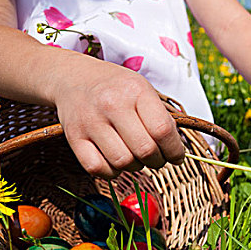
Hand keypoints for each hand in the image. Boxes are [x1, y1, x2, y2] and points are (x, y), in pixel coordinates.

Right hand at [53, 55, 184, 178]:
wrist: (73, 77)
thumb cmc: (117, 88)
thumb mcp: (144, 90)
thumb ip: (162, 118)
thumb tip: (176, 151)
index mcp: (135, 90)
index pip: (162, 130)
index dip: (174, 150)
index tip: (177, 156)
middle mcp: (112, 104)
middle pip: (145, 150)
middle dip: (158, 161)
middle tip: (157, 158)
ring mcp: (90, 121)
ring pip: (123, 162)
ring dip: (136, 167)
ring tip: (136, 157)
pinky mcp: (73, 136)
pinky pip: (97, 168)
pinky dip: (111, 172)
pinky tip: (116, 161)